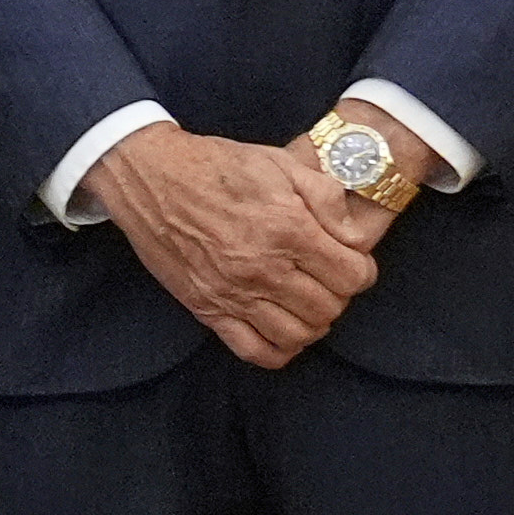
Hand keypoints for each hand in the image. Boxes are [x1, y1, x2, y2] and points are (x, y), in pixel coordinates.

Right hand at [84, 126, 383, 367]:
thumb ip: (326, 197)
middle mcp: (263, 268)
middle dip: (338, 295)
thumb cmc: (217, 167)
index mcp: (288, 228)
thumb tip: (354, 237)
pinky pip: (255, 351)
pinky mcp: (208, 309)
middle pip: (329, 309)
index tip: (351, 261)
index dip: (361, 271)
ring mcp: (234, 294)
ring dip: (312, 323)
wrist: (152, 176)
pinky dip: (279, 349)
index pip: (351, 276)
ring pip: (298, 335)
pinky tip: (282, 328)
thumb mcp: (281, 163)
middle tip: (326, 278)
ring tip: (305, 301)